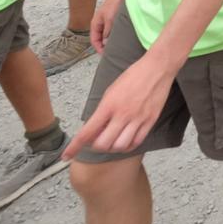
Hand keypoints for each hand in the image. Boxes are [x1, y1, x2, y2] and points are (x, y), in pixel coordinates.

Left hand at [62, 54, 176, 159]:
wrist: (156, 68)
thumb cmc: (133, 76)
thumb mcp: (110, 90)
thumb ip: (102, 111)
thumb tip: (95, 130)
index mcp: (109, 105)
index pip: (87, 132)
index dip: (74, 146)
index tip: (66, 155)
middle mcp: (122, 114)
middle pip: (103, 144)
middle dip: (96, 146)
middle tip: (96, 140)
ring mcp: (137, 118)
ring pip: (120, 146)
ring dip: (112, 147)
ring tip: (112, 140)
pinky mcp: (150, 121)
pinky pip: (136, 142)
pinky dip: (127, 146)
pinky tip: (125, 141)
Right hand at [90, 0, 123, 53]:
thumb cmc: (114, 3)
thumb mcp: (110, 19)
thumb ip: (107, 31)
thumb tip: (105, 43)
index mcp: (95, 23)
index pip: (94, 40)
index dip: (98, 48)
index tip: (105, 55)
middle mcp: (99, 23)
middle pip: (99, 38)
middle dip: (103, 46)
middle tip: (111, 53)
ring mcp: (106, 21)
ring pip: (106, 35)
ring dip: (109, 41)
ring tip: (116, 48)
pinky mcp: (113, 19)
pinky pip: (111, 30)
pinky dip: (114, 35)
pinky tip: (120, 38)